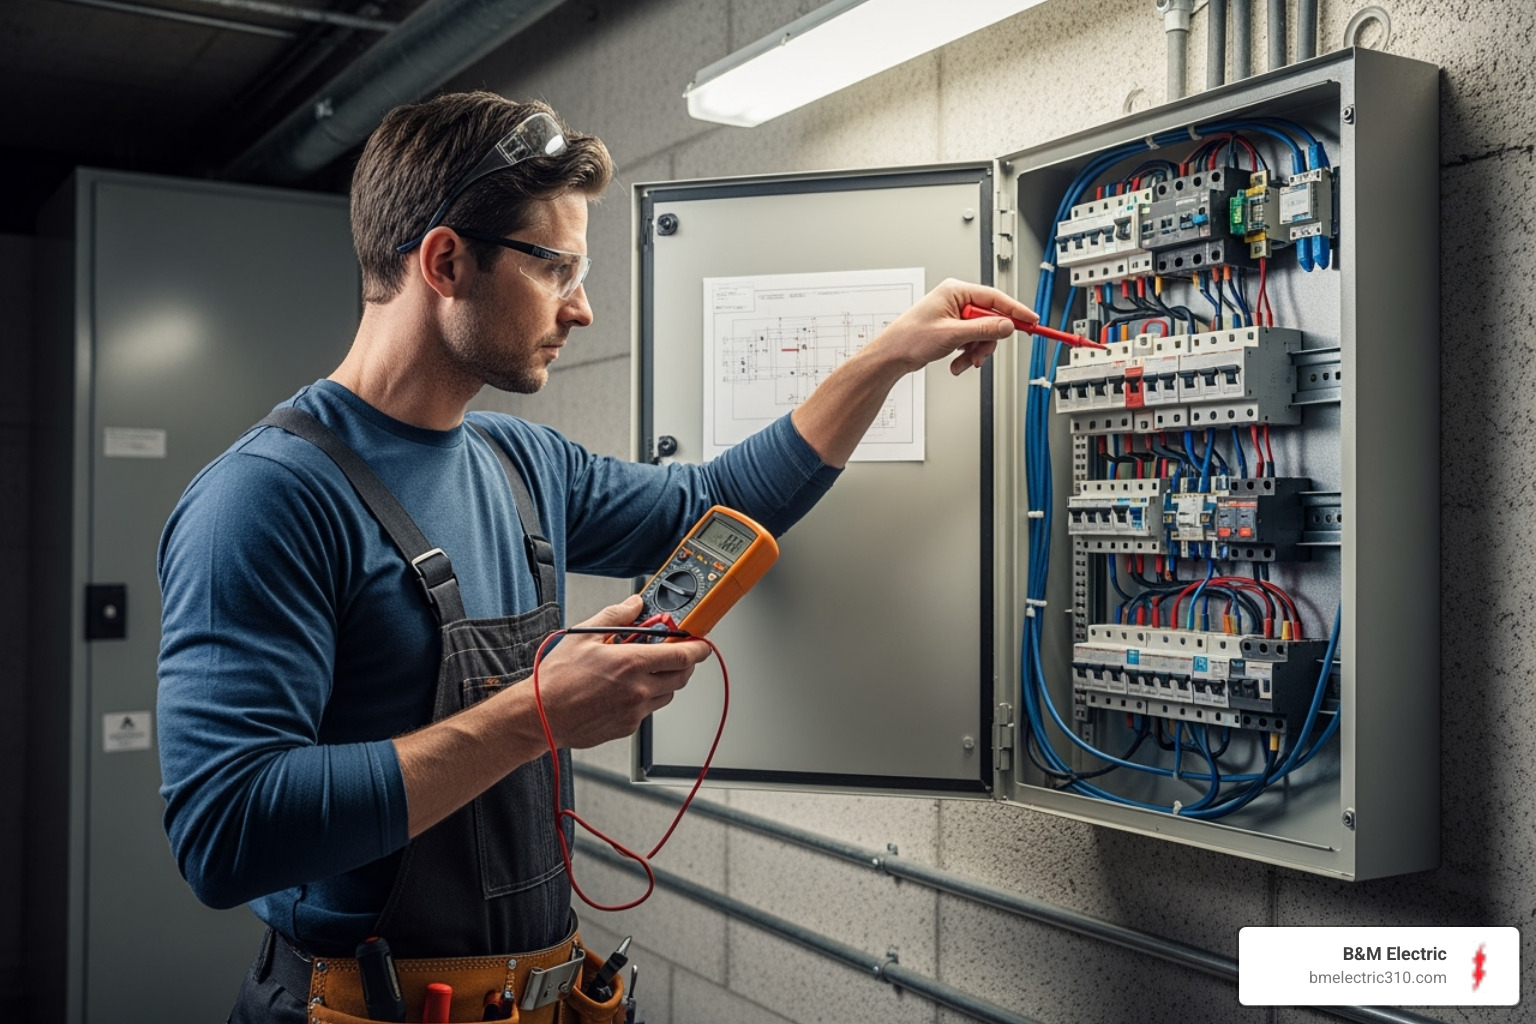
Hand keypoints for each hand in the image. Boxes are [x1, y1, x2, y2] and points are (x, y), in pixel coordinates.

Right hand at [532, 595, 712, 747]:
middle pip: (682, 676)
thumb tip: (634, 604)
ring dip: (665, 680)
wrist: (540, 716)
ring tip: (642, 670)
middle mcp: (638, 690)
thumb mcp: (584, 635)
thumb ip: (616, 616)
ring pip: (668, 694)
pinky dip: (646, 697)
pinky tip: (624, 689)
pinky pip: (649, 710)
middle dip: (684, 662)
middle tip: (674, 651)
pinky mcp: (628, 727)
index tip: (701, 641)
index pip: (682, 655)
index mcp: (631, 663)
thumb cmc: (557, 679)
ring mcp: (635, 711)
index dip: (698, 647)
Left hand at [874, 278, 1038, 375]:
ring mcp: (954, 315)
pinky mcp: (952, 329)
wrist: (892, 356)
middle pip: (990, 319)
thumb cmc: (910, 338)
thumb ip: (983, 329)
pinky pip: (971, 341)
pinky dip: (967, 355)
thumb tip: (1007, 325)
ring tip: (964, 362)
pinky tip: (956, 363)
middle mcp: (956, 300)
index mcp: (956, 291)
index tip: (1031, 320)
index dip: (1015, 310)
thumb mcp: (952, 334)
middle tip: (982, 354)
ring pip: (982, 334)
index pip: (994, 297)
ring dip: (976, 351)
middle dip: (986, 341)